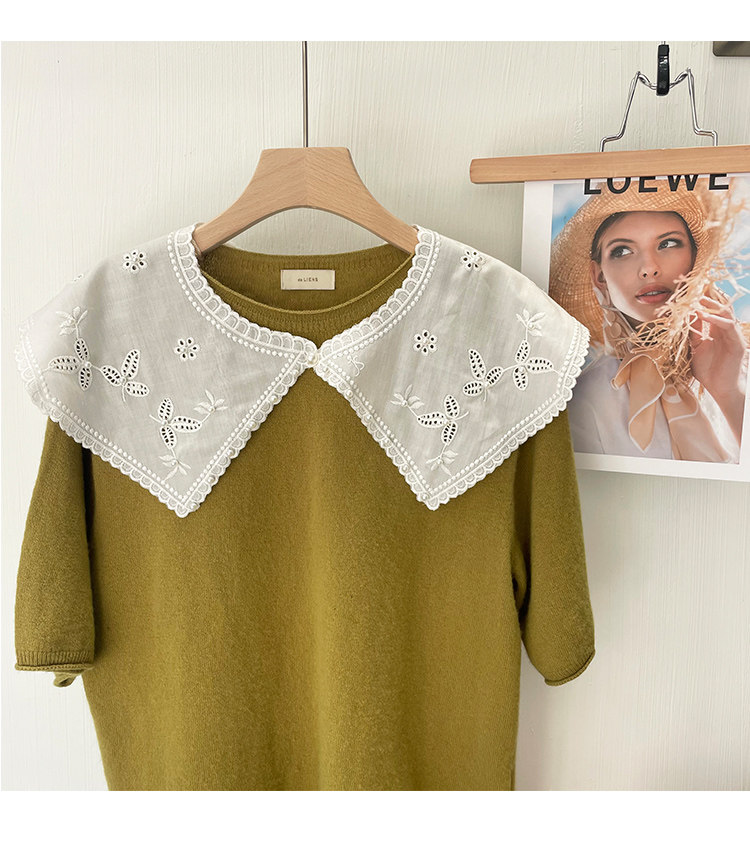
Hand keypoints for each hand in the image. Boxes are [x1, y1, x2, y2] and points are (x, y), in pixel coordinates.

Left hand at [688, 295, 748, 442]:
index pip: (710, 310)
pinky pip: (728, 326)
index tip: (688, 291)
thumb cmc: (708, 371)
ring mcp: (733, 335)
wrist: (719, 388)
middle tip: (695, 288)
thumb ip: (693, 332)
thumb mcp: (696, 348)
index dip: (701, 301)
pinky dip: (716, 319)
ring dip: (711, 305)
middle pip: (720, 307)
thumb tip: (686, 317)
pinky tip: (704, 315)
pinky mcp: (737, 342)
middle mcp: (725, 330)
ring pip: (725, 313)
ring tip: (697, 299)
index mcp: (716, 330)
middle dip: (708, 297)